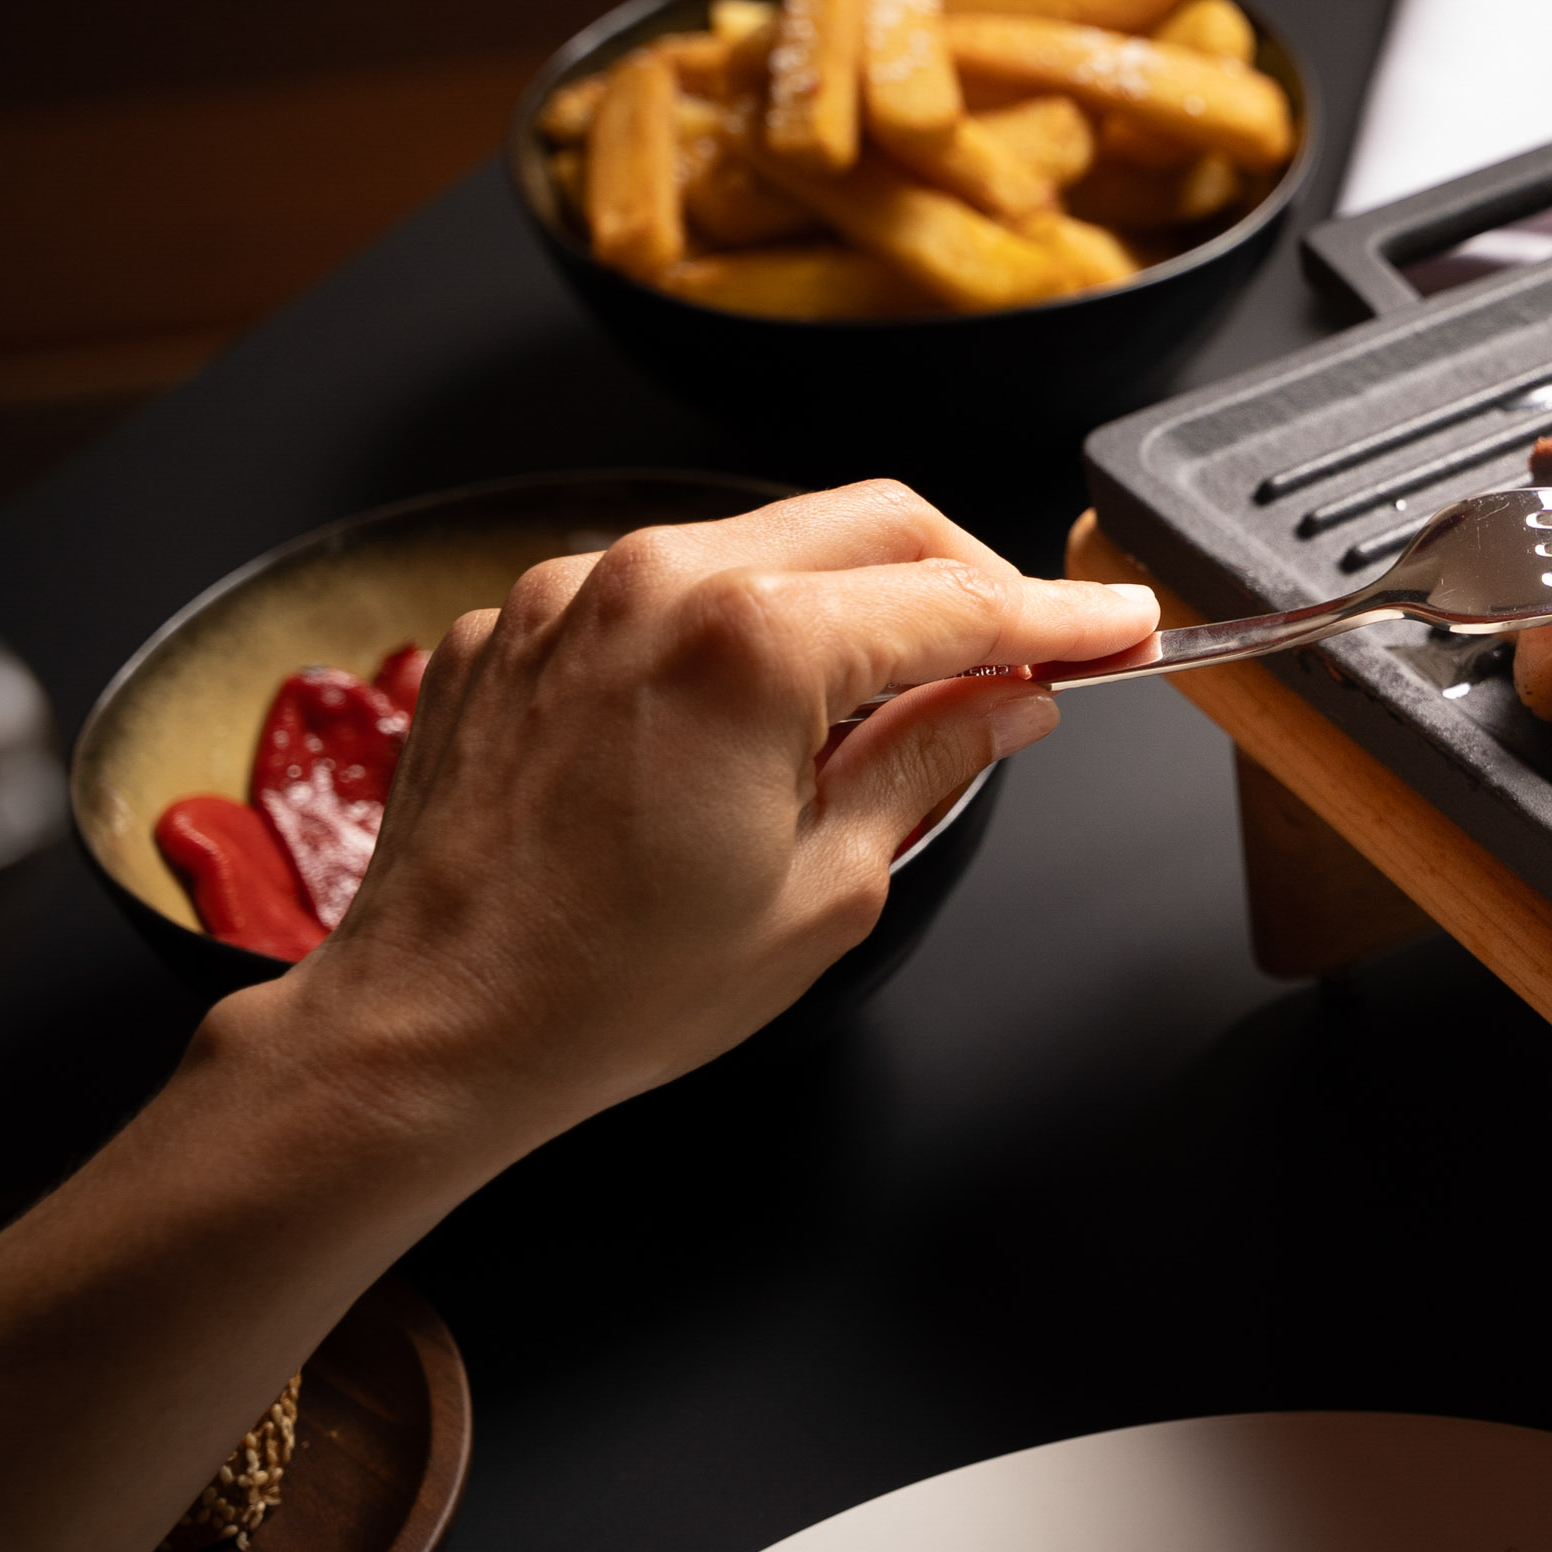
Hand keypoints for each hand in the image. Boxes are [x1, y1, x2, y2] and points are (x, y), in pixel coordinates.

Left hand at [264, 482, 1154, 1162]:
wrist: (428, 1029)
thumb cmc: (615, 987)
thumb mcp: (827, 888)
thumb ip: (929, 760)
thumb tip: (1007, 700)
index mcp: (750, 644)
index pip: (956, 601)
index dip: (1059, 617)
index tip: (1123, 623)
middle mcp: (655, 581)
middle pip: (872, 523)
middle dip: (964, 576)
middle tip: (1027, 648)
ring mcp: (570, 594)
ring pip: (763, 542)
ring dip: (845, 597)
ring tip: (882, 698)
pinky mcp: (512, 625)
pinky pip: (658, 589)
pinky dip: (728, 629)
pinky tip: (741, 721)